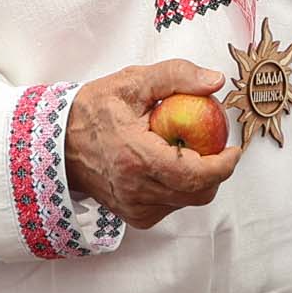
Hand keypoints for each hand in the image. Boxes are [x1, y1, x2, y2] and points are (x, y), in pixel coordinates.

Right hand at [64, 60, 246, 229]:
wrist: (57, 142)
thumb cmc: (93, 110)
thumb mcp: (133, 82)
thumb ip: (176, 76)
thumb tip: (215, 82)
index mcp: (137, 158)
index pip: (195, 174)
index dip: (223, 166)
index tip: (234, 148)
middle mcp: (135, 189)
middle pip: (198, 193)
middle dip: (215, 172)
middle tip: (214, 146)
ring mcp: (133, 207)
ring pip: (186, 201)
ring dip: (197, 179)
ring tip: (184, 151)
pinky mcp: (133, 216)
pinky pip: (171, 206)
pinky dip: (178, 188)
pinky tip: (166, 166)